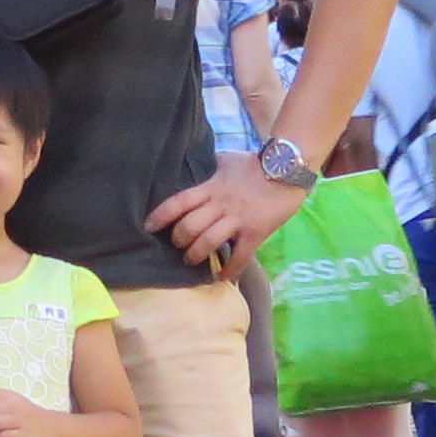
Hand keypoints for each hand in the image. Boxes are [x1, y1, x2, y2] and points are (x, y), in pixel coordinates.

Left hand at [146, 157, 309, 276]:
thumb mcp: (225, 160)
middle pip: (189, 226)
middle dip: (178, 240)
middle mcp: (220, 204)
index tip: (148, 227)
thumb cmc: (255, 163)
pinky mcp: (256, 232)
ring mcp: (238, 219)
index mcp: (210, 187)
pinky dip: (229, 270)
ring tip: (192, 260)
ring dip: (196, 255)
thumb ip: (209, 168)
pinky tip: (221, 276)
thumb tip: (193, 167)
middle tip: (178, 245)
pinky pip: (239, 256)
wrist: (288, 168)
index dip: (160, 216)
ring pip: (208, 242)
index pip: (178, 202)